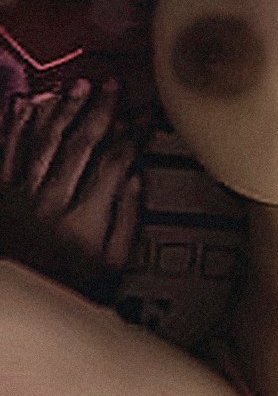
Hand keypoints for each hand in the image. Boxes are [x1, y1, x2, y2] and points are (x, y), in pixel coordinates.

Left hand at [0, 79, 141, 300]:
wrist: (17, 309)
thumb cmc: (69, 291)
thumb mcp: (111, 267)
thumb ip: (125, 221)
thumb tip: (133, 179)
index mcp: (85, 219)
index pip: (114, 163)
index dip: (132, 135)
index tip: (144, 117)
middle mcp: (51, 200)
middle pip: (80, 144)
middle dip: (99, 111)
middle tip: (112, 87)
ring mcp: (21, 195)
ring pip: (44, 141)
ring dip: (63, 110)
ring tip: (78, 86)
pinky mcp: (0, 195)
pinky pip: (8, 152)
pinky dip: (16, 126)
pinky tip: (26, 104)